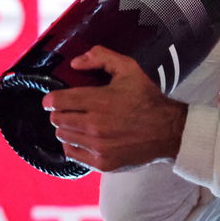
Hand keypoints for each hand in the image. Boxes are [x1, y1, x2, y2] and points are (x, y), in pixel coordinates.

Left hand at [41, 46, 188, 171]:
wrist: (169, 131)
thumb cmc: (147, 99)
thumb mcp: (128, 68)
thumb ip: (101, 57)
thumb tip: (75, 63)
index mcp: (99, 101)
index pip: (57, 101)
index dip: (50, 99)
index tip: (52, 100)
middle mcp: (95, 125)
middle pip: (57, 119)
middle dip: (60, 112)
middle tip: (71, 110)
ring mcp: (98, 146)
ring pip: (62, 136)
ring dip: (67, 128)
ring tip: (79, 124)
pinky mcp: (102, 163)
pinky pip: (72, 154)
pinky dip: (74, 146)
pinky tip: (84, 139)